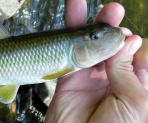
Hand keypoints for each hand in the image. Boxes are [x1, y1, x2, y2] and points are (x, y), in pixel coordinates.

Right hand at [45, 1, 147, 122]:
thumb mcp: (136, 102)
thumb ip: (129, 69)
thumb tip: (127, 40)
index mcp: (139, 86)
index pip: (140, 55)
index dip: (134, 44)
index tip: (129, 42)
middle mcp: (115, 79)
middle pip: (115, 47)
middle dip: (114, 29)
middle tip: (113, 12)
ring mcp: (92, 77)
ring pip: (92, 46)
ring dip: (93, 25)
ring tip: (99, 8)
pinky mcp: (70, 77)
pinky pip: (70, 53)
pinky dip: (71, 36)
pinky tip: (75, 18)